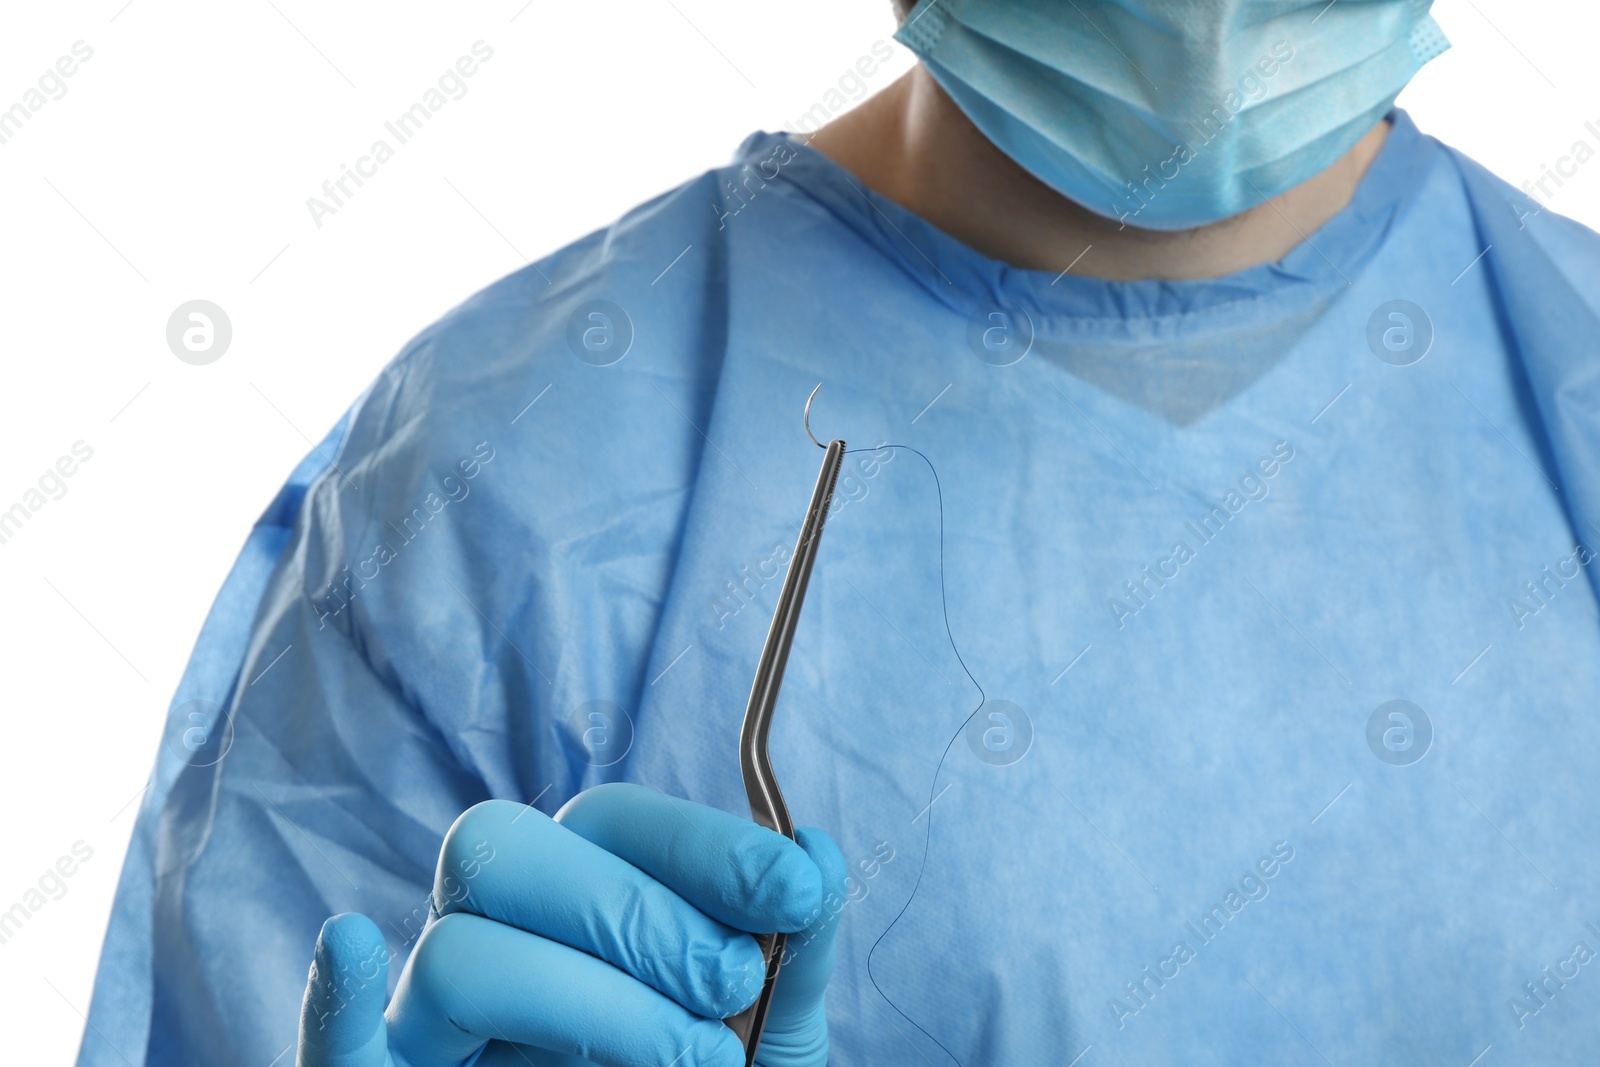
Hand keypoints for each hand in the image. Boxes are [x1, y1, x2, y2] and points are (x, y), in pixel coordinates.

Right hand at [295, 783, 845, 1066]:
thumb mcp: (773, 1044)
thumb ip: (792, 953)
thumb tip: (813, 848)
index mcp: (583, 909)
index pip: (607, 821)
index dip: (700, 842)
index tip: (790, 889)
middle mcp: (497, 947)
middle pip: (506, 853)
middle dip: (635, 910)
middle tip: (728, 985)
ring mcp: (434, 1032)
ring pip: (455, 953)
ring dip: (583, 997)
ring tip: (692, 1064)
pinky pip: (328, 1053)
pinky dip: (333, 1001)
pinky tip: (352, 944)